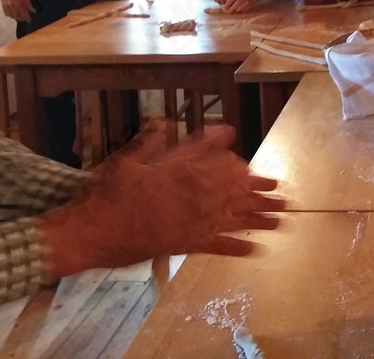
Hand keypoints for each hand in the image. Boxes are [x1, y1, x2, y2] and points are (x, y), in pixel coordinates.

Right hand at [0, 0, 34, 22]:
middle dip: (22, 19)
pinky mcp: (3, 5)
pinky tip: (13, 14)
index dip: (27, 19)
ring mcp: (7, 6)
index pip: (24, 15)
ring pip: (12, 16)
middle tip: (24, 18)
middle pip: (18, 17)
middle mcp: (13, 6)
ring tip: (19, 16)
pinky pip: (6, 13)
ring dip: (16, 17)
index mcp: (20, 4)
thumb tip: (33, 11)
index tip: (29, 21)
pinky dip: (10, 15)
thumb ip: (29, 5)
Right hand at [39, 122, 284, 278]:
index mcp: (181, 172)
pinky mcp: (183, 245)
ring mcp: (190, 222)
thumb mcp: (128, 160)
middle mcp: (193, 196)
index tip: (253, 168)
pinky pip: (214, 246)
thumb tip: (164, 121)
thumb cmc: (107, 193)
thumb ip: (151, 142)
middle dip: (259, 192)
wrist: (91, 232)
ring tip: (281, 220)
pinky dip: (234, 248)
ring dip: (258, 218)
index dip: (239, 167)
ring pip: (232, 218)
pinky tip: (253, 250)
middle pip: (234, 192)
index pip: (219, 165)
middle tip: (282, 193)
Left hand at [223, 0, 260, 13]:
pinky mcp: (249, 6)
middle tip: (228, 12)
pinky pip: (243, 11)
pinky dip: (239, 11)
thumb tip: (226, 5)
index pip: (231, 1)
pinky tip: (238, 11)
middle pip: (234, 7)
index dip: (227, 6)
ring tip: (232, 12)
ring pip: (238, 10)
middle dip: (230, 10)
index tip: (224, 8)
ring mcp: (246, 3)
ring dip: (234, 11)